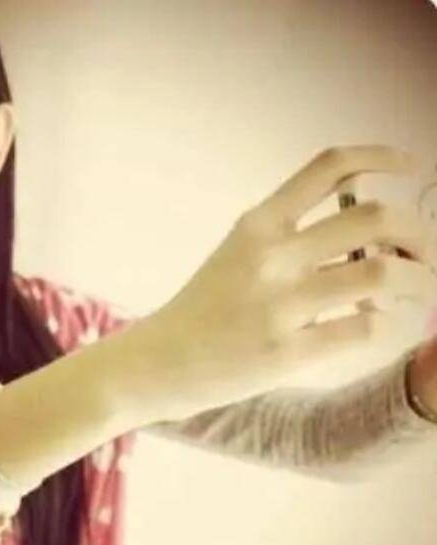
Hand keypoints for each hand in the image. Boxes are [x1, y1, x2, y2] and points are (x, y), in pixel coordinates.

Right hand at [140, 145, 436, 421]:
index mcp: (257, 225)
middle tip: (424, 253)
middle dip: (419, 233)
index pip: (331, 166)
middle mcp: (270, 256)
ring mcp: (278, 305)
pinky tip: (375, 322)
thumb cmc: (201, 309)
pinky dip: (386, 323)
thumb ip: (290, 236)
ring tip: (417, 289)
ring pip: (382, 272)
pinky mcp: (287, 353)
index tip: (414, 168)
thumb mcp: (235, 254)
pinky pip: (365, 328)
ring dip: (418, 279)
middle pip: (377, 218)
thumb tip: (369, 236)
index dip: (384, 157)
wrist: (157, 363)